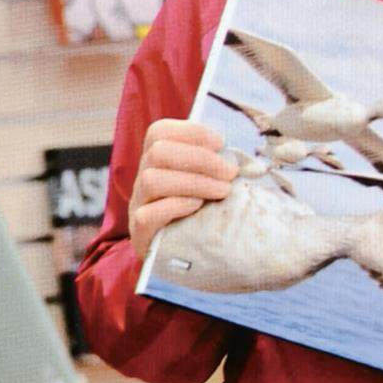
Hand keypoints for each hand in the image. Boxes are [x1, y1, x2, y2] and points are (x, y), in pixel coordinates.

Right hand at [128, 119, 236, 261]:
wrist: (185, 250)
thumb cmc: (202, 207)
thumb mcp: (209, 180)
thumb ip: (219, 163)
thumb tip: (244, 155)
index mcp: (157, 158)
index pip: (160, 131)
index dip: (192, 131)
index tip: (221, 143)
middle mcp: (142, 176)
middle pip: (158, 152)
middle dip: (200, 158)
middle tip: (230, 172)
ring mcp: (138, 203)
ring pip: (152, 180)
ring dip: (195, 182)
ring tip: (223, 191)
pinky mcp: (140, 230)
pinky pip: (149, 213)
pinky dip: (177, 205)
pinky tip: (199, 207)